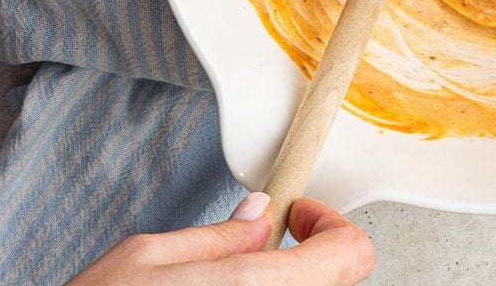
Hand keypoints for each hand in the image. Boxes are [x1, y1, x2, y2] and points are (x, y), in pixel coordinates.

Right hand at [66, 193, 374, 285]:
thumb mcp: (143, 260)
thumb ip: (216, 237)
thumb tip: (260, 216)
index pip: (352, 254)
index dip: (329, 225)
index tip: (298, 216)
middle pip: (332, 282)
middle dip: (302, 257)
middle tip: (258, 247)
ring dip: (281, 285)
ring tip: (226, 284)